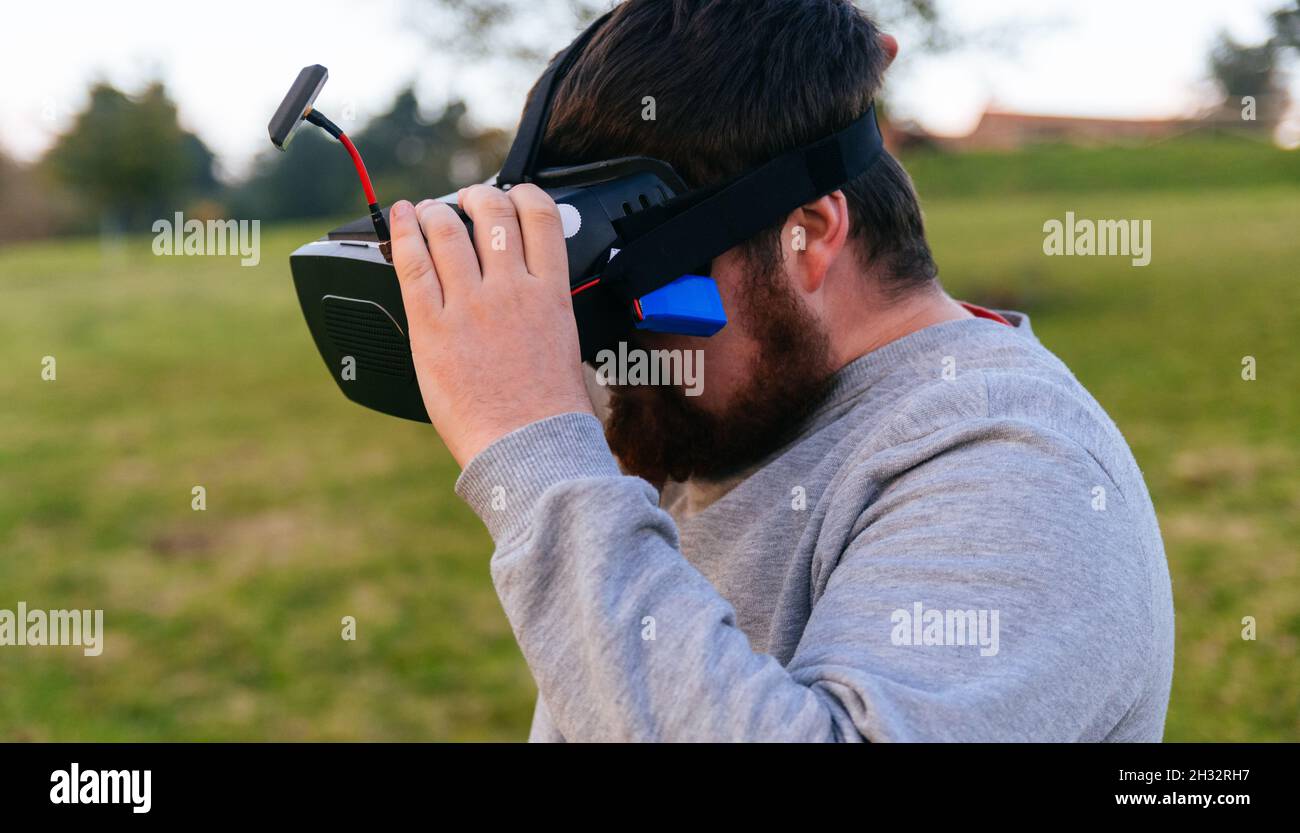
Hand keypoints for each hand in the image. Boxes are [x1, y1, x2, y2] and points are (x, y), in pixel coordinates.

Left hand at [388, 184, 593, 466]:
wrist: (529, 449)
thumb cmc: (549, 414)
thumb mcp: (566, 347)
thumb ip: (545, 311)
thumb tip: (530, 296)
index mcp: (550, 294)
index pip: (541, 217)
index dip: (523, 195)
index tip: (512, 197)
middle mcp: (510, 290)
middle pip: (492, 213)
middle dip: (476, 197)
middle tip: (466, 200)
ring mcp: (469, 305)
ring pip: (447, 230)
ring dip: (435, 211)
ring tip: (426, 210)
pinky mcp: (432, 327)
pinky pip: (411, 265)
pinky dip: (402, 233)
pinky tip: (399, 220)